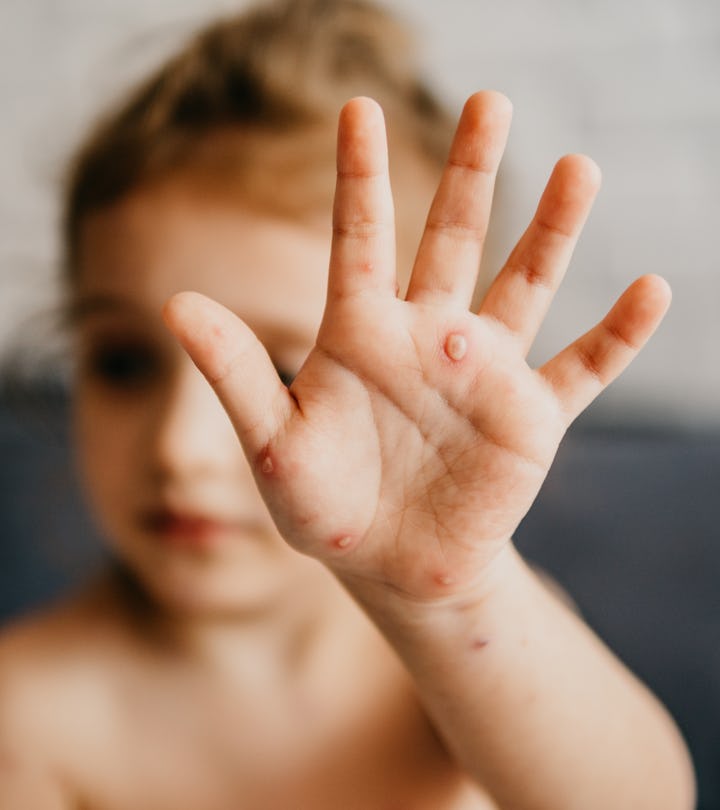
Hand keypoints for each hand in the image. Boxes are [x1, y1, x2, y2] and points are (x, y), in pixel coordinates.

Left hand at [163, 92, 670, 601]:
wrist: (391, 565)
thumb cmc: (325, 504)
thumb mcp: (273, 442)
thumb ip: (236, 374)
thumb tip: (175, 303)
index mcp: (361, 334)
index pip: (360, 238)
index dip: (357, 175)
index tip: (353, 107)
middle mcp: (428, 338)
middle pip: (453, 239)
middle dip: (470, 172)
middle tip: (489, 100)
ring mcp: (484, 375)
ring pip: (524, 286)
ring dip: (552, 230)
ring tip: (578, 167)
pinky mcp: (529, 421)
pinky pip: (582, 369)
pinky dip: (616, 336)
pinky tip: (650, 290)